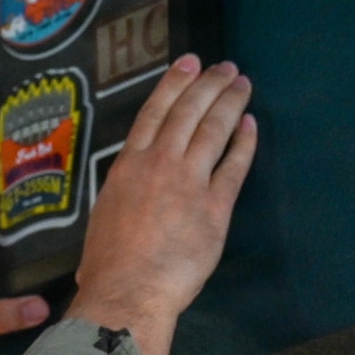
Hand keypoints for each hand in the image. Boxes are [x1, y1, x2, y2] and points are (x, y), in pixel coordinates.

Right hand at [67, 55, 256, 354]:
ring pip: (213, 129)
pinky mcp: (214, 207)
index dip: (174, 83)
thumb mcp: (103, 221)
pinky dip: (244, 142)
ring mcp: (188, 182)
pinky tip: (250, 126)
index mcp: (127, 166)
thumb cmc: (108, 267)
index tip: (189, 63)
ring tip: (242, 84)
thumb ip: (117, 206)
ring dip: (229, 102)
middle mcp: (159, 164)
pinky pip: (234, 166)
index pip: (154, 112)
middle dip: (209, 84)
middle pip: (188, 112)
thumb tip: (115, 219)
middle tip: (225, 67)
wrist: (128, 291)